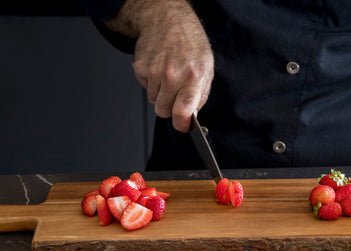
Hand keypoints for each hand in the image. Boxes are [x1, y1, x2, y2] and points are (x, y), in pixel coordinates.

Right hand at [104, 0, 213, 132]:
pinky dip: (150, 83)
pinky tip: (159, 68)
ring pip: (153, 101)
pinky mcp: (140, 68)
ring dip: (160, 94)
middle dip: (169, 108)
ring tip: (168, 76)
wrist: (168, 20)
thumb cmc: (190, 43)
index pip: (183, 110)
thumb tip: (192, 116)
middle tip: (175, 95)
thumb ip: (200, 95)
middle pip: (163, 111)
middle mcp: (172, 75)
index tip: (182, 126)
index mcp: (193, 77)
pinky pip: (144, 88)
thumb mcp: (206, 68)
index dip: (181, 124)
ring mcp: (154, 72)